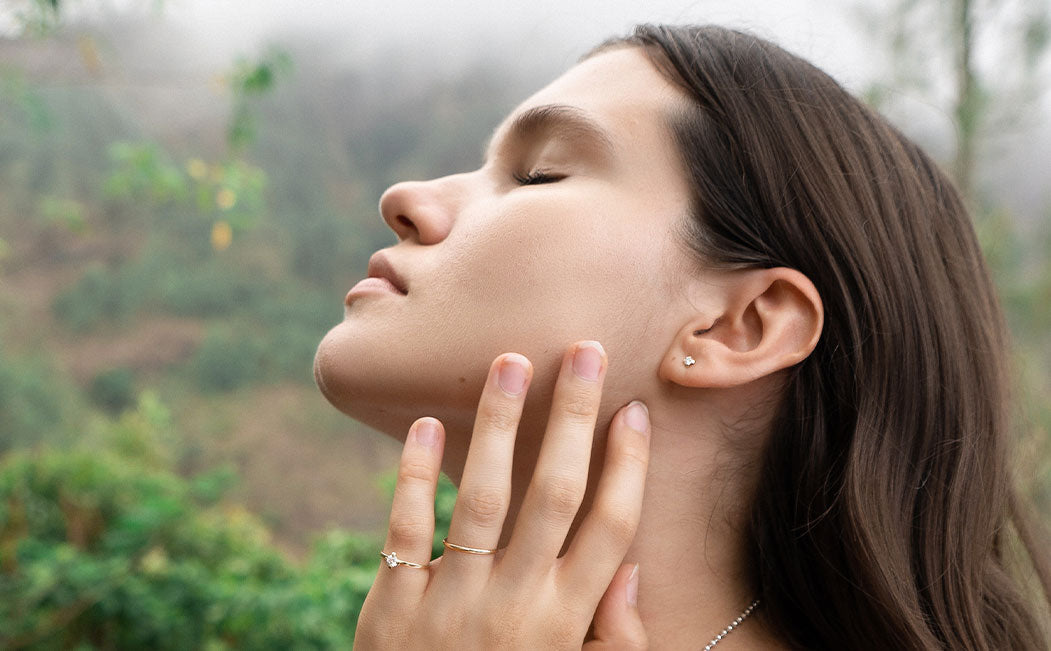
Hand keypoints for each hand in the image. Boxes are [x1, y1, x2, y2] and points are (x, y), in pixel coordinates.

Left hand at [355, 341, 650, 648]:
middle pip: (554, 494)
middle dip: (574, 417)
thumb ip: (617, 639)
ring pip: (484, 497)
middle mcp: (517, 605)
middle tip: (585, 350)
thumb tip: (635, 567)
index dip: (627, 465)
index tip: (634, 410)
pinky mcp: (394, 607)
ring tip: (511, 363)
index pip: (610, 528)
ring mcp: (453, 603)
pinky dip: (415, 476)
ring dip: (500, 425)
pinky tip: (426, 424)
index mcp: (566, 623)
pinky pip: (406, 529)